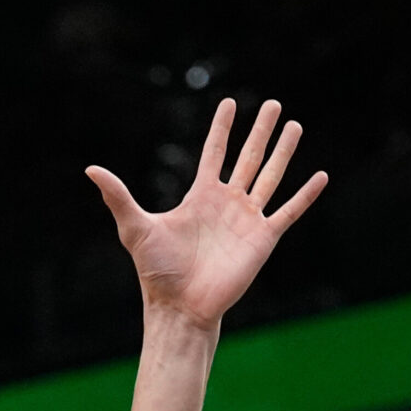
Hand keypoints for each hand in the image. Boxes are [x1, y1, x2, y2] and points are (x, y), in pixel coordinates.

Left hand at [87, 99, 328, 329]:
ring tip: (296, 126)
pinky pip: (288, 212)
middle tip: (275, 104)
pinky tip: (320, 176)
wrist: (180, 307)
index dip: (222, 129)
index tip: (230, 103)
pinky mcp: (263, 239)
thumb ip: (119, 196)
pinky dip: (304, 195)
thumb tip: (91, 169)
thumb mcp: (135, 227)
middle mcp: (227, 204)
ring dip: (284, 152)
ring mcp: (247, 220)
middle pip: (248, 157)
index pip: (214, 153)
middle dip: (261, 130)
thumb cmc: (157, 272)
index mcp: (200, 196)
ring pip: (270, 176)